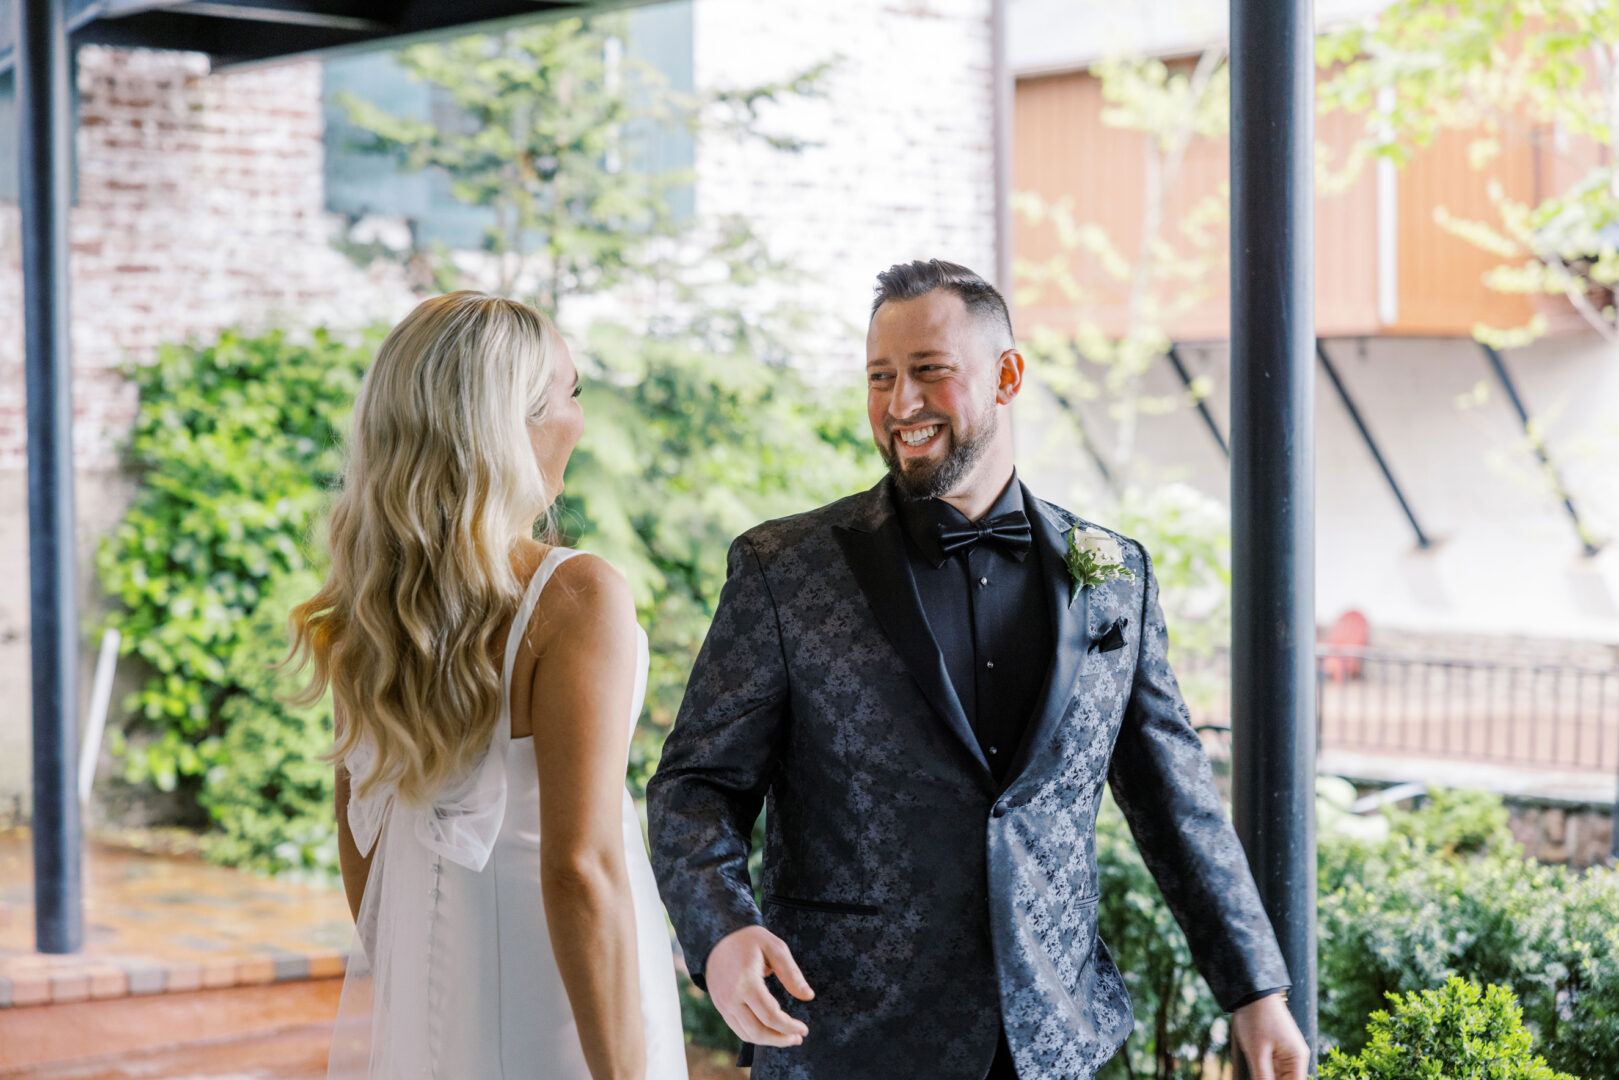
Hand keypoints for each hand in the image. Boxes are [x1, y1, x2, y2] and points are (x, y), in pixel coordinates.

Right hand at [705, 925, 814, 1047]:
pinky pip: (738, 1029)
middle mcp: (731, 997)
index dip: (789, 1027)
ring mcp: (723, 1004)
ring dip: (769, 1041)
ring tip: (788, 1037)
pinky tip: (771, 1031)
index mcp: (746, 981)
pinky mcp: (720, 1007)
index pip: (770, 1015)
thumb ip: (791, 973)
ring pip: (747, 1034)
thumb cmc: (749, 940)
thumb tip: (808, 996)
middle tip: (798, 1038)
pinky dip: (756, 1035)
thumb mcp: (774, 947)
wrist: (716, 937)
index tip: (804, 1029)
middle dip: (780, 1039)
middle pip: (758, 1031)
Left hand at [1231, 992, 1308, 1079]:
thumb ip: (1262, 1076)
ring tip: (1257, 1069)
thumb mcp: (1257, 1052)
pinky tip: (1255, 1073)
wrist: (1251, 992)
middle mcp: (1295, 1057)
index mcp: (1298, 1058)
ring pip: (1278, 1077)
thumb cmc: (1257, 1018)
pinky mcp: (1275, 1050)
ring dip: (1267, 1077)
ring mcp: (1285, 1053)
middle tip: (1258, 1076)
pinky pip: (1271, 1069)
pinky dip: (1264, 1074)